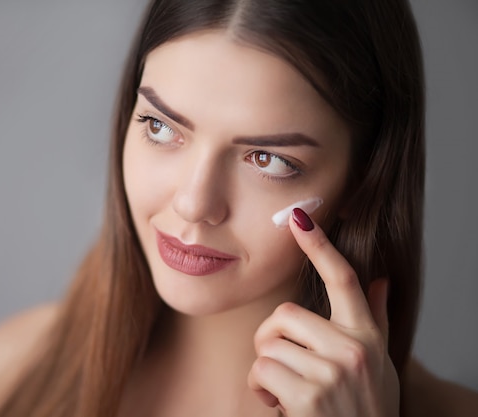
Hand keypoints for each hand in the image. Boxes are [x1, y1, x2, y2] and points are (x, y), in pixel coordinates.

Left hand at [247, 208, 398, 416]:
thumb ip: (374, 320)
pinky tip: (280, 406)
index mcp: (366, 337)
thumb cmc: (366, 408)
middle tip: (282, 363)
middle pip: (283, 315)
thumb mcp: (379, 364)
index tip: (300, 218)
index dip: (320, 245)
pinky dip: (260, 389)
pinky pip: (261, 371)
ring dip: (266, 371)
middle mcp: (352, 350)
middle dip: (270, 340)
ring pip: (267, 346)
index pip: (344, 279)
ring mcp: (332, 373)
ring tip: (287, 391)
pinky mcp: (308, 397)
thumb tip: (378, 280)